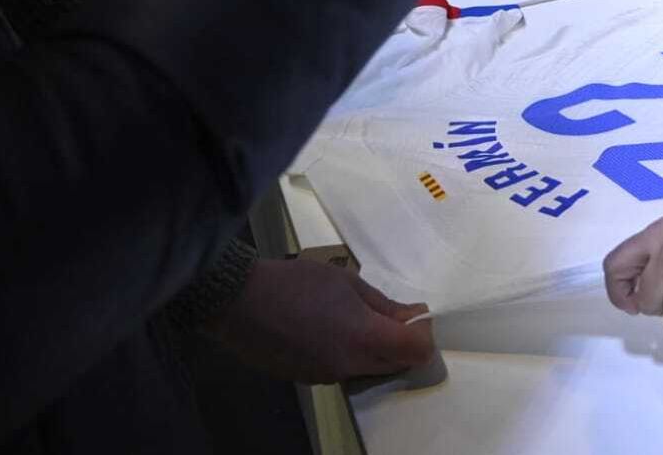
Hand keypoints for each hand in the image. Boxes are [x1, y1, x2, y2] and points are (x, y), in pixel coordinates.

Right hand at [206, 258, 434, 383]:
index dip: (423, 334)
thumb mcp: (346, 282)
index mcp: (362, 338)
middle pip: (395, 364)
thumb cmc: (296, 283)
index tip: (415, 315)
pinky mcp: (307, 379)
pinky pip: (342, 370)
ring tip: (355, 318)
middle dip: (401, 342)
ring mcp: (326, 377)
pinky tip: (331, 330)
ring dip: (374, 349)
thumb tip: (411, 316)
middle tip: (391, 313)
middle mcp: (348, 366)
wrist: (238, 302)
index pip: (416, 351)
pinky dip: (348, 354)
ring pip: (368, 369)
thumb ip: (382, 305)